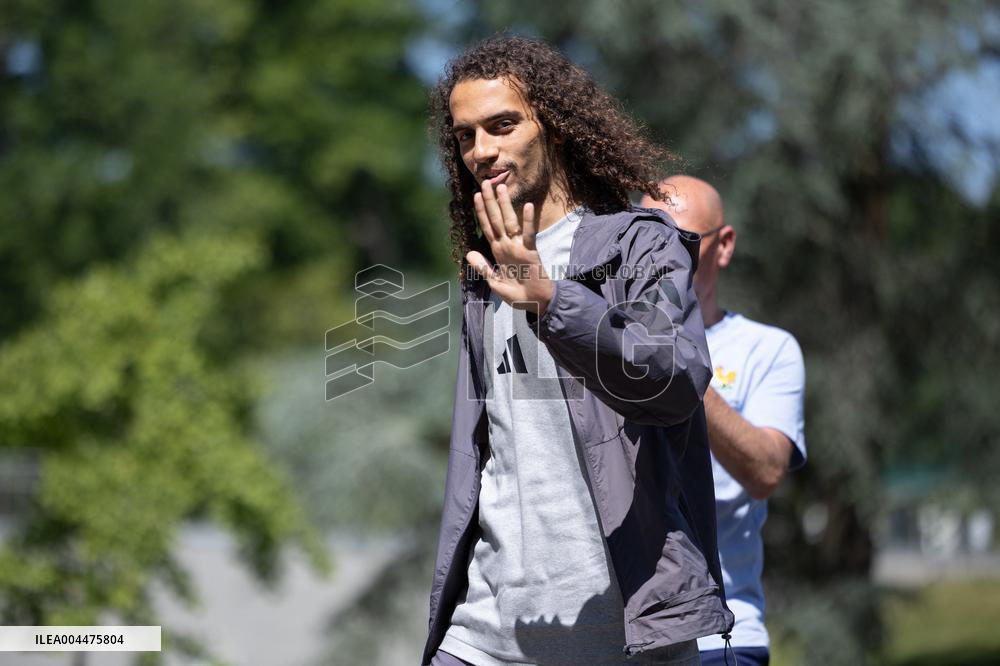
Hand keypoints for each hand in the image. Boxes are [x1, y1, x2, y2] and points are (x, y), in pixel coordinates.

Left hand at [465, 181, 552, 314]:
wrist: (536, 303)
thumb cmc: (517, 294)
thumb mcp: (495, 282)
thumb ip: (483, 267)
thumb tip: (468, 253)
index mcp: (498, 251)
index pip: (487, 227)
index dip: (481, 212)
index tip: (475, 196)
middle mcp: (507, 245)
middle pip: (496, 219)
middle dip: (490, 202)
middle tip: (485, 182)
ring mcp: (519, 247)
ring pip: (510, 222)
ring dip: (505, 205)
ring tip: (501, 188)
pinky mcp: (531, 252)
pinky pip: (529, 234)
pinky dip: (528, 221)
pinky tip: (527, 206)